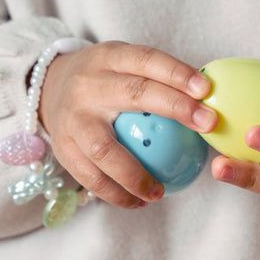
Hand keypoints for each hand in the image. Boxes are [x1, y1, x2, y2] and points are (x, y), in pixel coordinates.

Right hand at [37, 41, 216, 207]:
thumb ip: (160, 78)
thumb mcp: (127, 64)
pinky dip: (115, 193)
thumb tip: (211, 99)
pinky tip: (139, 202)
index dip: (177, 72)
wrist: (49, 87)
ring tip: (161, 191)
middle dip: (175, 108)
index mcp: (110, 57)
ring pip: (106, 149)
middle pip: (134, 93)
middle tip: (208, 126)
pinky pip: (90, 176)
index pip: (147, 60)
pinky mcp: (62, 147)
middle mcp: (89, 85)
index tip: (206, 89)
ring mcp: (73, 118)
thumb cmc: (108, 79)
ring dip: (136, 175)